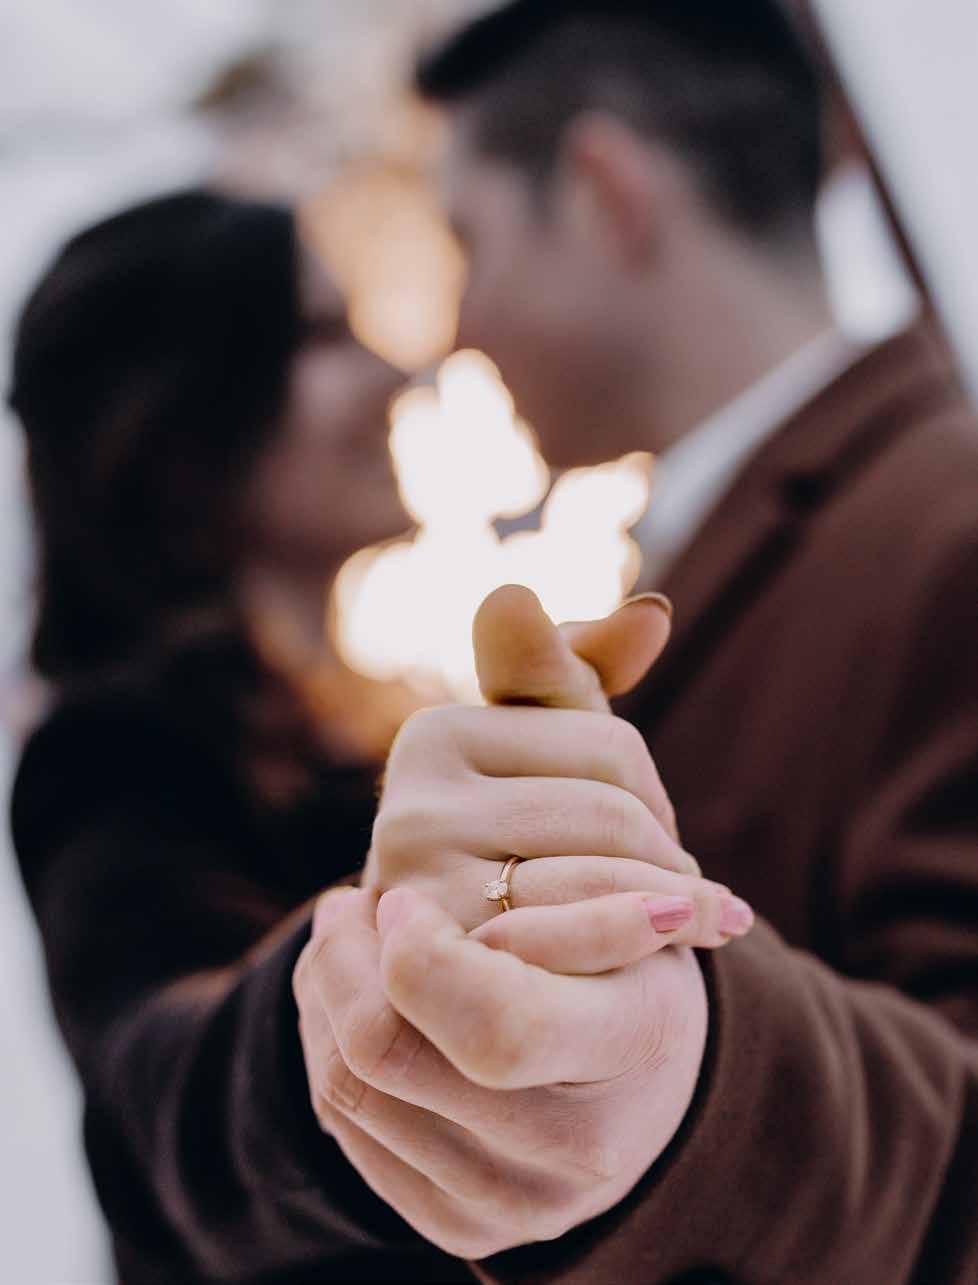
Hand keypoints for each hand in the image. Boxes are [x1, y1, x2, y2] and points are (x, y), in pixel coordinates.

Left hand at [294, 883, 706, 1258]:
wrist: (647, 1079)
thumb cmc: (625, 957)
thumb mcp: (615, 896)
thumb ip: (531, 890)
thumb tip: (403, 913)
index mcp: (636, 1041)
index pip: (501, 1026)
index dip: (421, 957)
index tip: (401, 902)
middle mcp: (579, 1146)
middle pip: (391, 1056)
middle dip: (343, 960)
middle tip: (350, 903)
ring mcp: (517, 1200)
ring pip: (348, 1090)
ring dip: (324, 995)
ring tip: (346, 936)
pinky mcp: (462, 1227)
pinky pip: (346, 1129)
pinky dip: (328, 1047)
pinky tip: (352, 997)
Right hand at [363, 586, 750, 940]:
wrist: (475, 962)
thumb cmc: (529, 829)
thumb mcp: (552, 741)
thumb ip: (584, 666)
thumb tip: (652, 613)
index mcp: (432, 735)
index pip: (610, 749)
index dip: (651, 794)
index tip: (650, 823)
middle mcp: (407, 811)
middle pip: (611, 818)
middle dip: (663, 856)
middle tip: (675, 889)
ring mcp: (417, 898)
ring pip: (604, 886)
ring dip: (668, 910)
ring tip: (679, 920)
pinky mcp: (443, 978)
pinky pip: (580, 951)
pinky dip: (633, 952)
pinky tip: (663, 951)